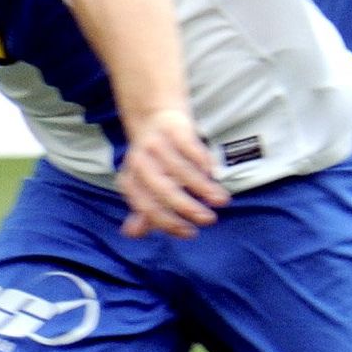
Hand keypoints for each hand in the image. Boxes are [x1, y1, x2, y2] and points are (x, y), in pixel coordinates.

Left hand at [119, 108, 228, 240]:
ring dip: (202, 187)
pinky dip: (202, 160)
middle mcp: (139, 162)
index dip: (168, 222)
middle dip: (186, 207)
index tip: (190, 232)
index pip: (146, 206)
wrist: (153, 118)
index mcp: (130, 180)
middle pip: (162, 188)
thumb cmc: (153, 162)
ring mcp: (156, 144)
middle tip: (208, 220)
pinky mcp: (172, 128)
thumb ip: (143, 212)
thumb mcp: (144, 186)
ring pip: (180, 169)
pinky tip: (214, 173)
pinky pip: (189, 146)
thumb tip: (132, 233)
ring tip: (221, 200)